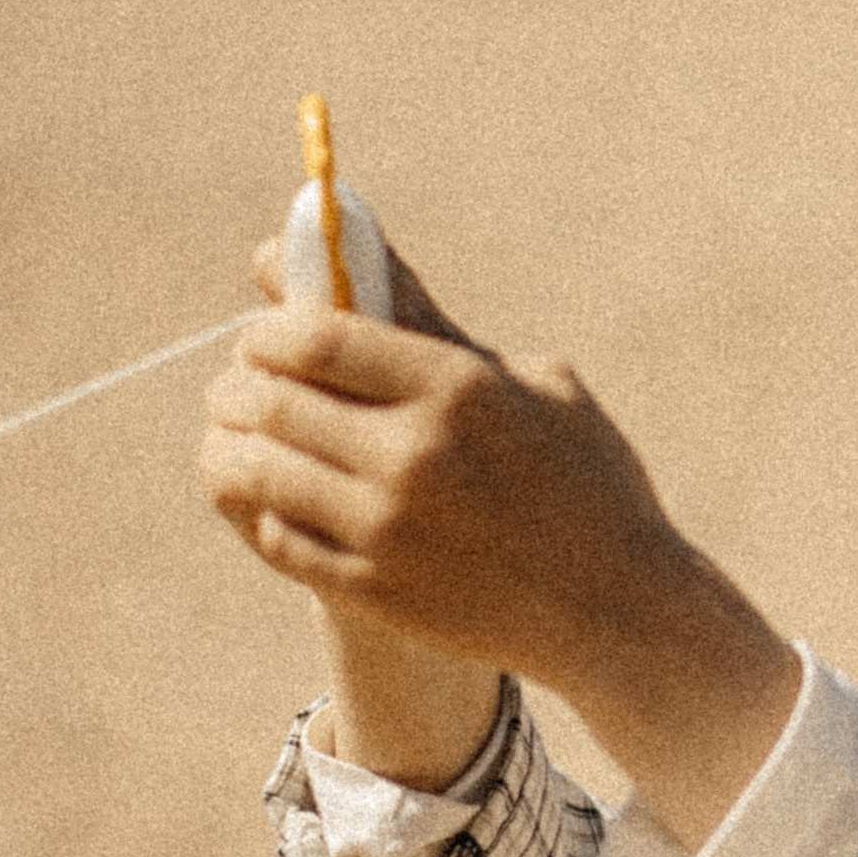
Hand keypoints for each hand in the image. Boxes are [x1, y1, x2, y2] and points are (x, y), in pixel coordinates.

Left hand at [203, 246, 799, 847]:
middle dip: (239, 384)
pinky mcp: (373, 593)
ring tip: (247, 440)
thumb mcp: (532, 383)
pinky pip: (275, 537)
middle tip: (242, 387)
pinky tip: (283, 500)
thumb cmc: (585, 479)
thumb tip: (342, 244)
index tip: (267, 337)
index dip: (269, 330)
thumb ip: (429, 321)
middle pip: (271, 399)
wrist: (619, 612)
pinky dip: (264, 512)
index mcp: (458, 388)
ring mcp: (389, 531)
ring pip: (257, 471)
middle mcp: (414, 457)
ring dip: (237, 447)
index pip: (315, 336)